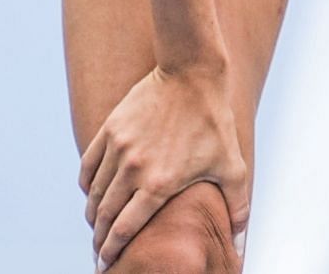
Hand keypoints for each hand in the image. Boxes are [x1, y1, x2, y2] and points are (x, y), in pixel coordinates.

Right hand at [79, 64, 249, 268]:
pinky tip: (92, 194)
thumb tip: (241, 240)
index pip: (125, 228)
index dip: (112, 251)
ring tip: (96, 226)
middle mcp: (133, 169)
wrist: (192, 74)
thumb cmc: (214, 122)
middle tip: (100, 252)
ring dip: (92, 214)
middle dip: (99, 239)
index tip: (106, 265)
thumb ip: (238, 206)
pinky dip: (87, 185)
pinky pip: (89, 165)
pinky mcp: (110, 129)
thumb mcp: (232, 166)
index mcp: (160, 184)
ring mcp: (118, 148)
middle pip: (105, 215)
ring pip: (94, 193)